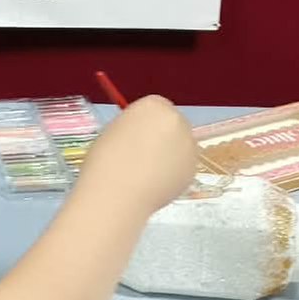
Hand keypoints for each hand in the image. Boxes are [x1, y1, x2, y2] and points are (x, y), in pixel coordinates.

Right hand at [83, 94, 198, 215]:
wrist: (116, 194)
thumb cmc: (105, 160)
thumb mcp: (114, 130)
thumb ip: (135, 127)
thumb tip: (143, 136)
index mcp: (153, 105)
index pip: (156, 107)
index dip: (146, 123)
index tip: (136, 137)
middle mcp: (177, 119)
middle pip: (173, 123)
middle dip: (163, 136)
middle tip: (143, 155)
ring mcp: (189, 144)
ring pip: (181, 145)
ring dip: (170, 154)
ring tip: (147, 172)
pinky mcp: (193, 169)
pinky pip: (183, 166)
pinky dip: (173, 173)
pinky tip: (155, 183)